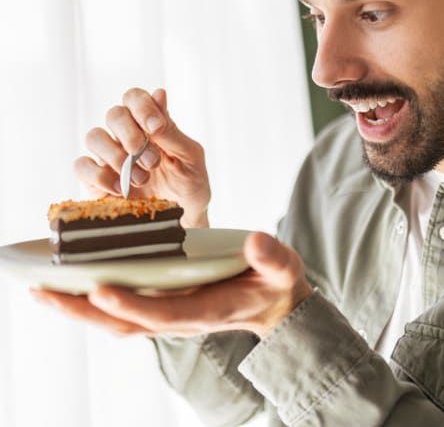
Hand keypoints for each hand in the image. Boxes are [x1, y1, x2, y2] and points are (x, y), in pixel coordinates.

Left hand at [31, 233, 313, 338]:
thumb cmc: (276, 284)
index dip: (131, 303)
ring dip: (76, 309)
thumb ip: (272, 256)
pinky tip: (64, 287)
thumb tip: (255, 241)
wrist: (273, 307)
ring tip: (40, 290)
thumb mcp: (283, 267)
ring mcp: (166, 316)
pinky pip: (117, 311)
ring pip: (114, 320)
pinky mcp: (159, 308)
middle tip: (43, 292)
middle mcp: (179, 320)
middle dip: (82, 311)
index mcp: (206, 311)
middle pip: (123, 323)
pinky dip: (87, 303)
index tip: (101, 289)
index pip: (162, 312)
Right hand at [75, 87, 210, 226]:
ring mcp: (108, 156)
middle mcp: (126, 136)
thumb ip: (172, 130)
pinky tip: (121, 189)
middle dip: (132, 135)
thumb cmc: (190, 185)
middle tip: (152, 160)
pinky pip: (81, 166)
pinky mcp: (95, 179)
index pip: (135, 98)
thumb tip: (159, 94)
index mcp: (151, 125)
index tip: (155, 127)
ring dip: (118, 157)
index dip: (141, 106)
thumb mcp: (190, 157)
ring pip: (94, 137)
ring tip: (142, 178)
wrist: (182, 219)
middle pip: (114, 114)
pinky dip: (100, 176)